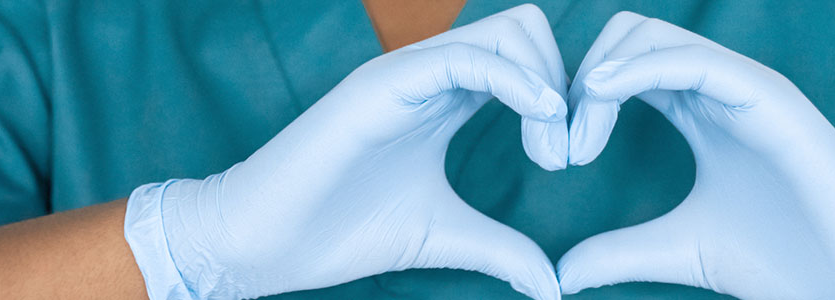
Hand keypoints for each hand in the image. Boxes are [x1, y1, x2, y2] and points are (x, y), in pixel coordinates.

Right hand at [122, 5, 566, 299]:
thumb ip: (501, 249)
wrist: (263, 242)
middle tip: (564, 152)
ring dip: (548, 83)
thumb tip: (553, 285)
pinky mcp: (385, 83)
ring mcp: (408, 73)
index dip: (563, 99)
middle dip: (566, 83)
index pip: (525, 61)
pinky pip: (466, 57)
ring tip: (550, 150)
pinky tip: (540, 119)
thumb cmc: (340, 231)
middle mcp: (431, 75)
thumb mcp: (445, 236)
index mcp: (446, 100)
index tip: (571, 157)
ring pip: (507, 31)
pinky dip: (517, 81)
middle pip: (526, 31)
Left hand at [557, 12, 834, 298]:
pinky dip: (638, 69)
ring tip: (577, 139)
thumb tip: (562, 272)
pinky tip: (601, 99)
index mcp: (698, 112)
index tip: (551, 153)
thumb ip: (622, 252)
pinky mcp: (769, 98)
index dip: (576, 97)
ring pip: (651, 35)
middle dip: (577, 81)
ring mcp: (744, 87)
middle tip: (557, 146)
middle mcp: (718, 89)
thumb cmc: (785, 259)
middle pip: (626, 38)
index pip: (621, 68)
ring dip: (598, 76)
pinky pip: (694, 60)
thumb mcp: (680, 249)